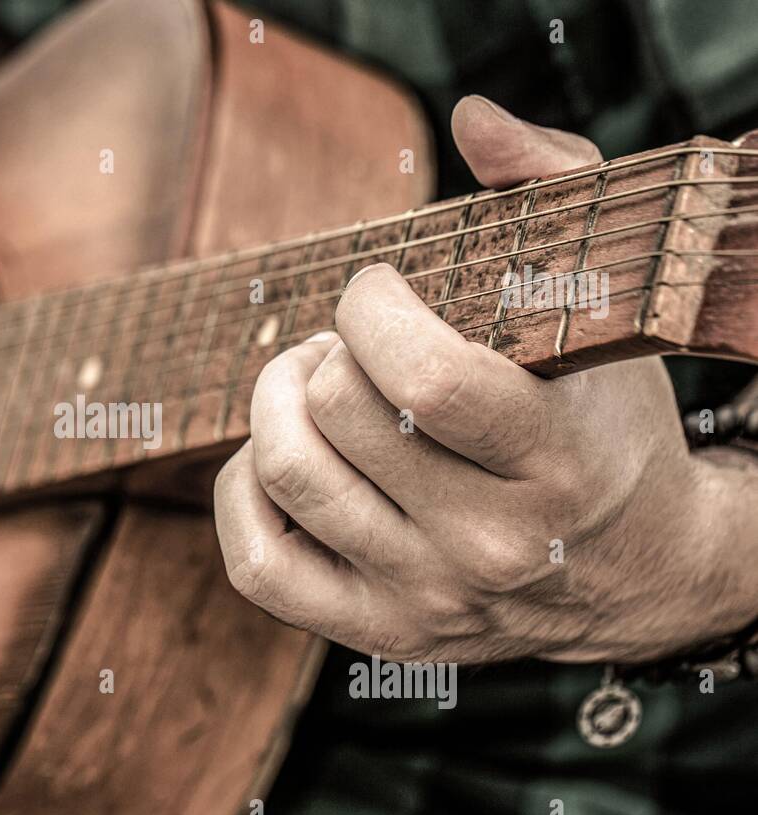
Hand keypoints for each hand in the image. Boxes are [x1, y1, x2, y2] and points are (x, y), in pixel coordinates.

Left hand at [214, 96, 757, 664]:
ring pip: (289, 475)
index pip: (422, 378)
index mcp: (554, 461)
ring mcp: (426, 595)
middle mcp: (488, 543)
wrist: (638, 574)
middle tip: (350, 343)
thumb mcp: (610, 310)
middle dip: (324, 347)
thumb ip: (555, 191)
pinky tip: (273, 456)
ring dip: (276, 404)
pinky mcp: (378, 631)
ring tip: (311, 385)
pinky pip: (257, 563)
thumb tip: (471, 118)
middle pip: (338, 413)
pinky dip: (239, 494)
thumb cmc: (609, 427)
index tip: (379, 292)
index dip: (371, 309)